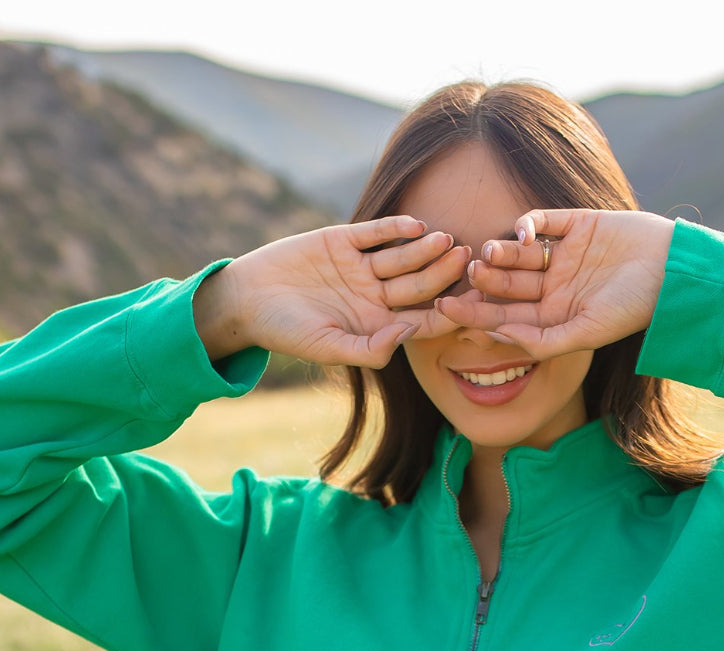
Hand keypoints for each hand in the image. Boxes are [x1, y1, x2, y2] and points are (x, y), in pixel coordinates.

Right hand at [193, 217, 471, 367]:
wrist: (247, 299)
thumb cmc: (287, 333)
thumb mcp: (328, 348)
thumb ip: (368, 350)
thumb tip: (405, 335)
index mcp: (378, 326)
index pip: (423, 321)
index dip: (448, 314)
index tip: (473, 308)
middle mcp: (375, 296)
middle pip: (419, 285)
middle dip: (443, 274)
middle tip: (468, 260)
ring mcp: (361, 267)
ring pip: (402, 257)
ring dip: (426, 249)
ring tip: (448, 240)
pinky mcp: (343, 241)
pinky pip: (375, 233)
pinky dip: (394, 228)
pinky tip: (416, 225)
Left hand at [435, 209, 674, 359]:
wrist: (673, 270)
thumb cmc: (632, 309)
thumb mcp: (586, 333)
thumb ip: (543, 341)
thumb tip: (499, 337)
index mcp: (552, 318)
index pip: (504, 317)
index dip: (473, 314)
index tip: (445, 308)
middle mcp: (554, 287)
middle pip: (506, 285)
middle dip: (483, 282)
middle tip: (464, 275)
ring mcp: (563, 255)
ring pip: (518, 253)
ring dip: (500, 253)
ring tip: (488, 254)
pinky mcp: (576, 224)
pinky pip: (542, 221)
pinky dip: (527, 223)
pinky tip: (521, 232)